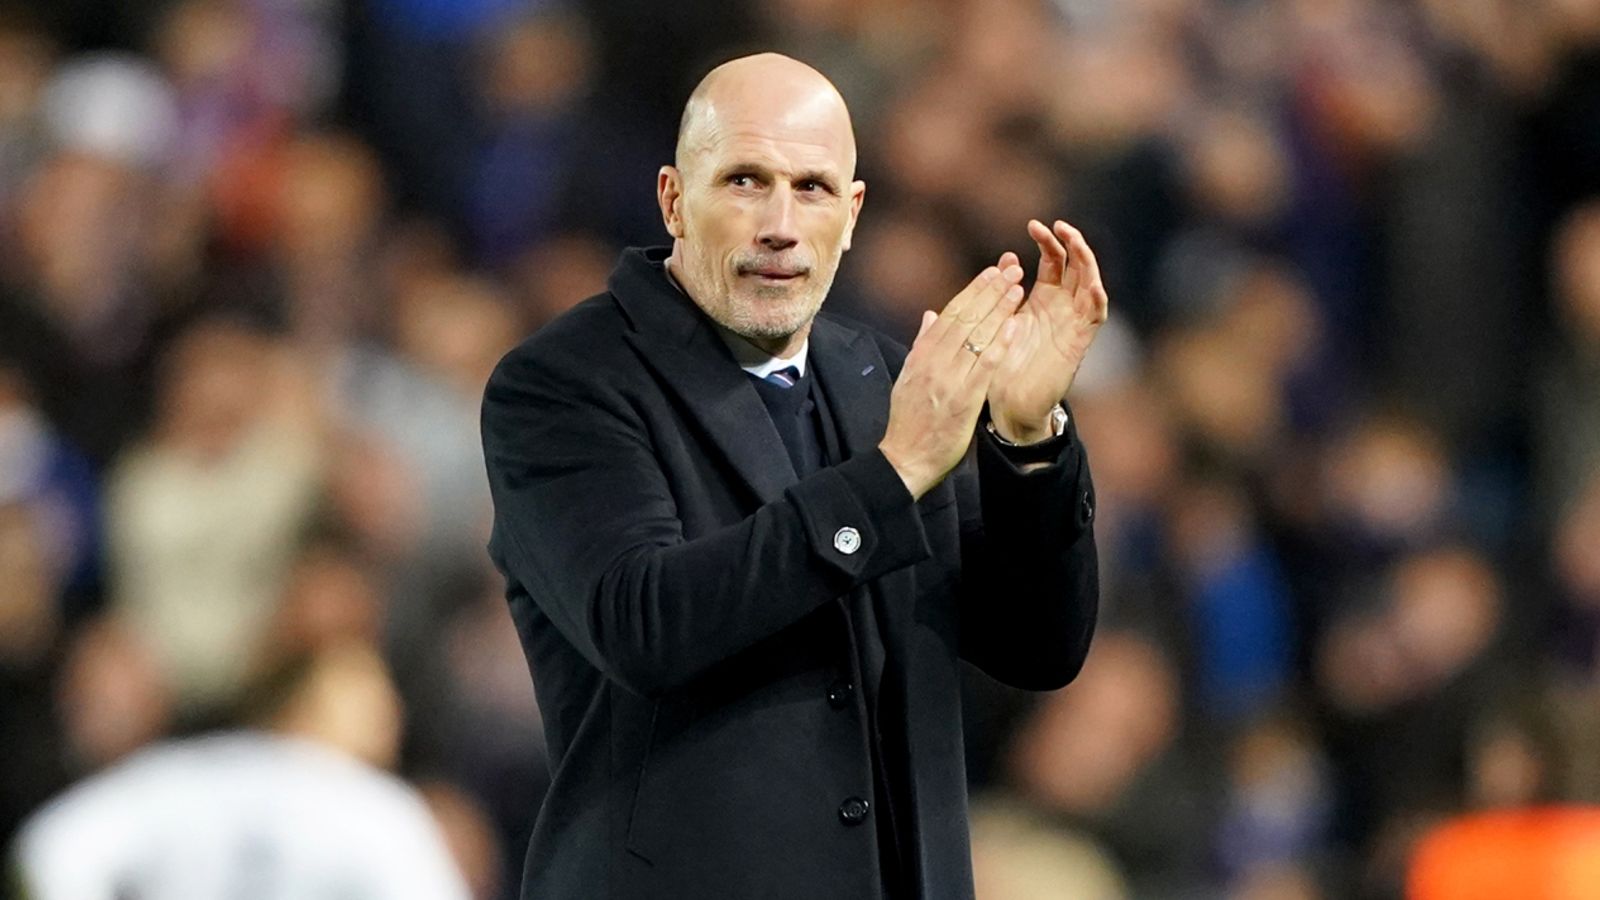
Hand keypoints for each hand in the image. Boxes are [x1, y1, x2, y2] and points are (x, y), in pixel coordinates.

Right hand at [879, 263, 1027, 497]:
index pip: (950, 314)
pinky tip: (1014, 325)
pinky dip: (1000, 344)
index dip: (972, 290)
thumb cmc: (908, 422)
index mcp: (921, 356)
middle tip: (1011, 267)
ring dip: (998, 309)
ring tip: (1017, 286)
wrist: (904, 459)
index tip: (991, 272)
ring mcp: (949, 380)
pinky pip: (985, 366)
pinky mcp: (964, 400)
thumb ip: (921, 345)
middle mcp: (934, 362)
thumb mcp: (908, 378)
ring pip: (976, 336)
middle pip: (965, 317)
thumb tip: (930, 315)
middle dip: (989, 290)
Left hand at [987, 219, 1109, 442]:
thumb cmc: (1002, 362)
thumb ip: (1005, 289)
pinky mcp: (1079, 342)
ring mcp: (1073, 322)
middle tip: (1058, 225)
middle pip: (1076, 265)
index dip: (1047, 241)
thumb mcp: (1002, 317)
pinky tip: (1091, 283)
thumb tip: (1007, 257)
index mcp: (1043, 298)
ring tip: (1076, 242)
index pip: (1054, 259)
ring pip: (1090, 283)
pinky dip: (1096, 299)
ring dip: (1086, 261)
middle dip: (1070, 242)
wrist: (1008, 402)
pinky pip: (1095, 316)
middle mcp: (1062, 306)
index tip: (1032, 225)